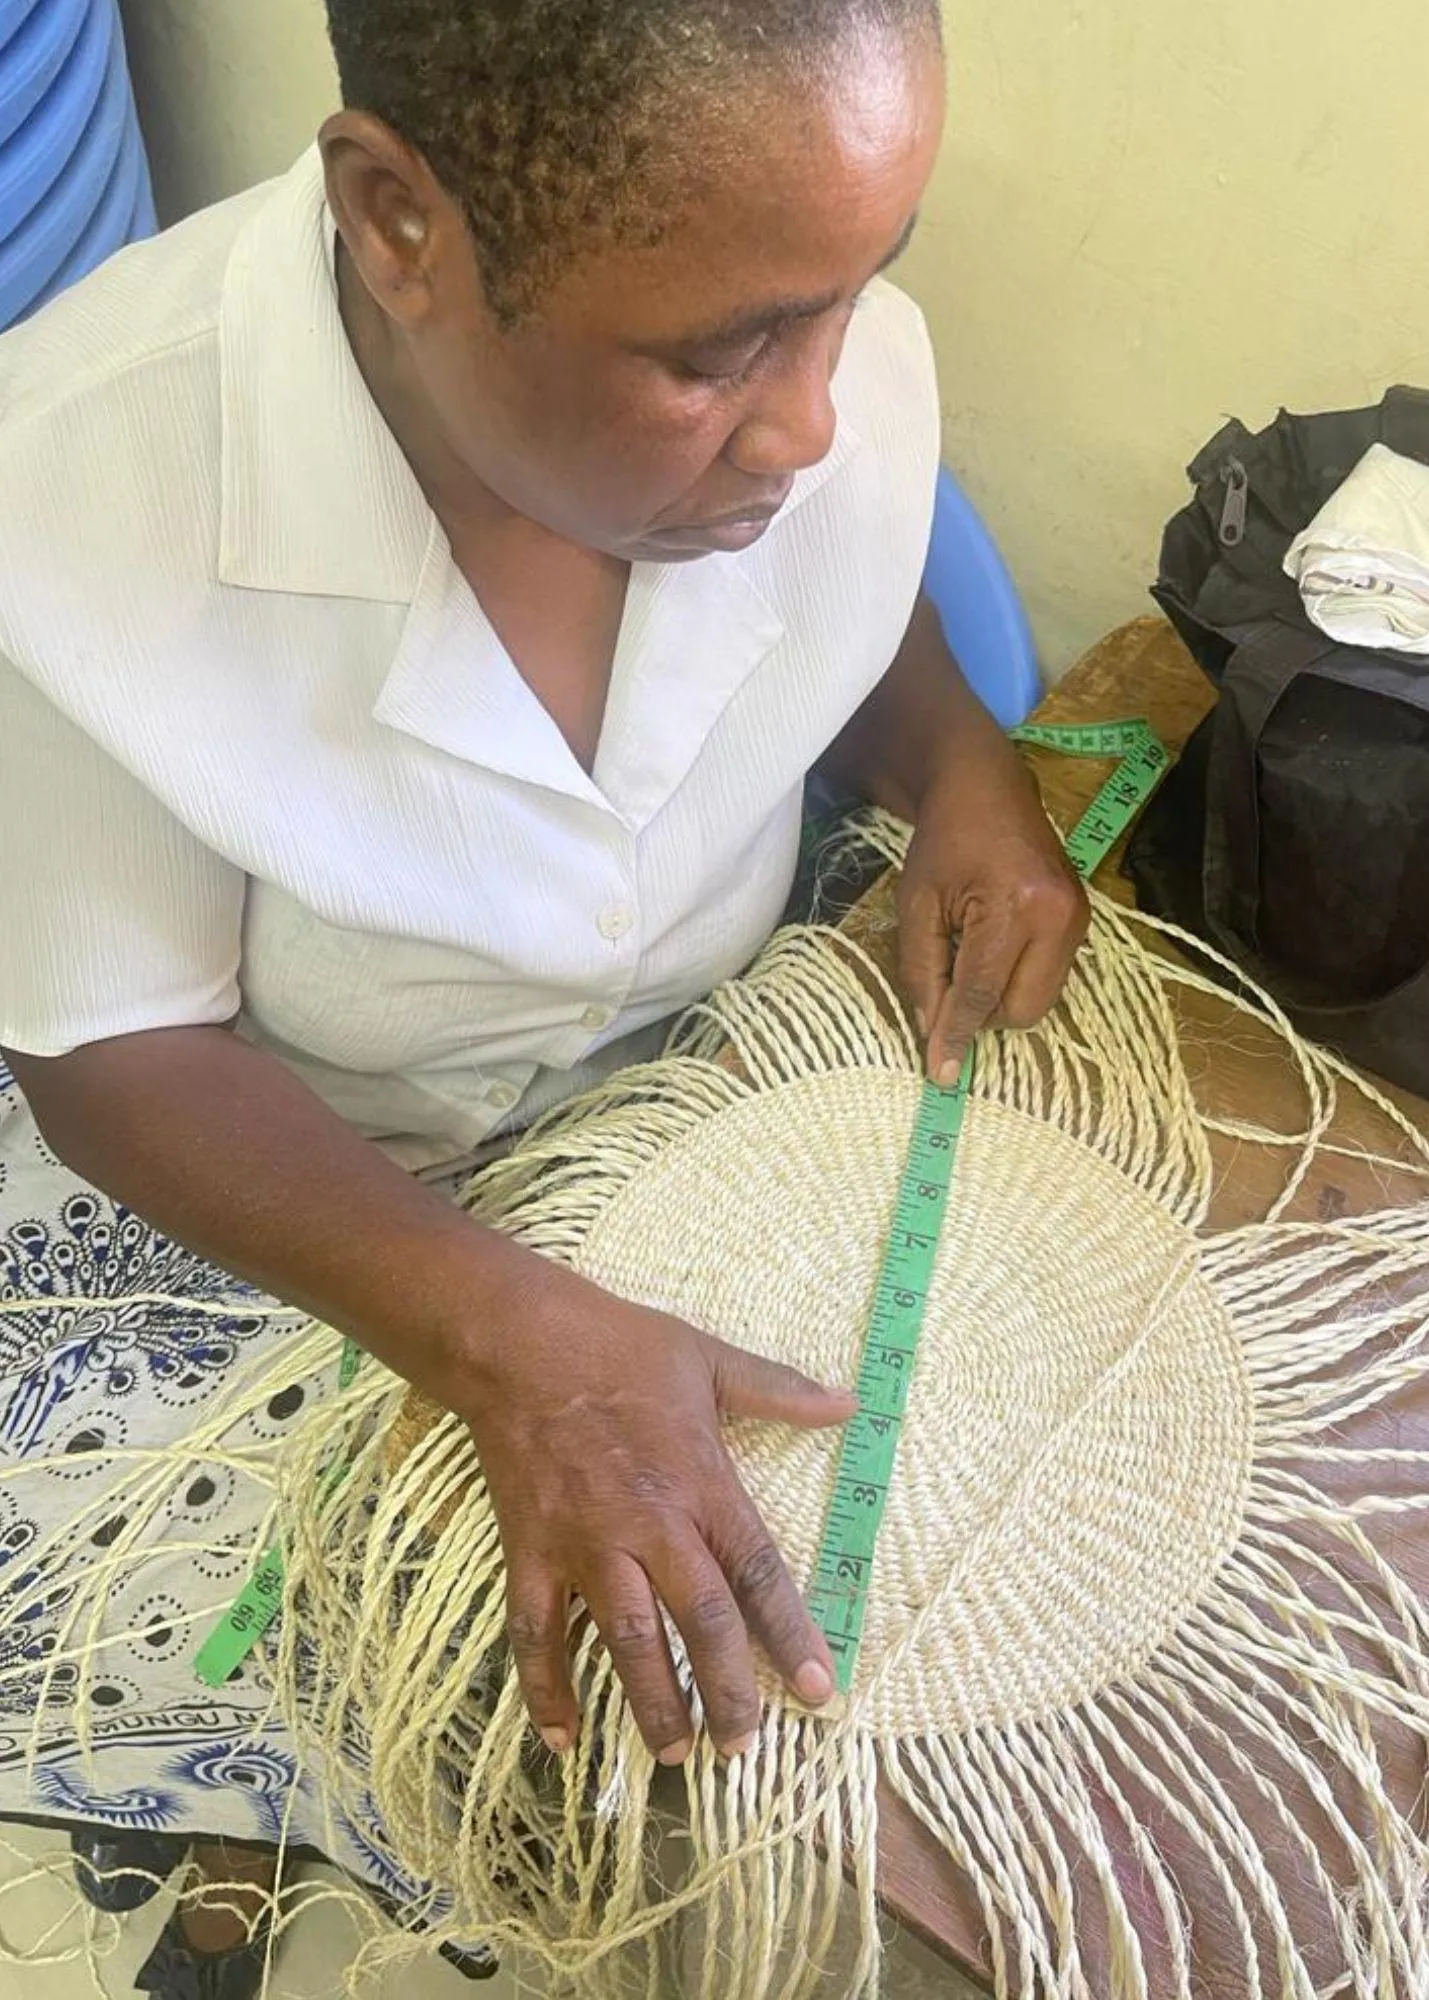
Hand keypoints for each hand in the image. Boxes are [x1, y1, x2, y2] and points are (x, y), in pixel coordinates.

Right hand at [455, 1256, 856, 1761]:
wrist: (518, 1344)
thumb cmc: (619, 1347)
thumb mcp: (707, 1358)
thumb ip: (779, 1389)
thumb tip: (851, 1402)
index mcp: (701, 1484)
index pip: (758, 1573)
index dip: (792, 1635)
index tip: (821, 1692)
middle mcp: (649, 1527)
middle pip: (699, 1623)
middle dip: (728, 1691)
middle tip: (746, 1748)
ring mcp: (586, 1546)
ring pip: (625, 1642)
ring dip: (653, 1705)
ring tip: (676, 1757)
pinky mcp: (531, 1554)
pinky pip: (536, 1634)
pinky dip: (546, 1689)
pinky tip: (562, 1739)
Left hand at [898, 743, 1087, 1084]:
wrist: (986, 787)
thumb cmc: (943, 842)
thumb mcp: (917, 905)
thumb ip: (922, 972)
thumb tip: (934, 1034)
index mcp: (1012, 906)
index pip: (983, 993)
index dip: (957, 1035)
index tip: (940, 1072)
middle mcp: (1057, 915)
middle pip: (1023, 1009)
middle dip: (983, 1016)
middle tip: (950, 989)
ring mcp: (1078, 917)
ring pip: (1042, 1000)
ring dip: (1002, 999)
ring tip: (971, 959)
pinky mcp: (1083, 918)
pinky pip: (1051, 976)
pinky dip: (1018, 979)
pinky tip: (994, 949)